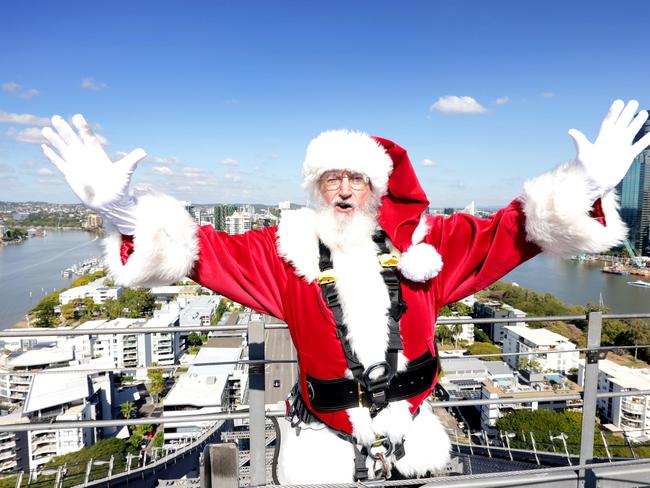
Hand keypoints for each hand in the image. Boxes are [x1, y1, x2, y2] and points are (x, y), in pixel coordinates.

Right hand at [41, 114, 145, 233]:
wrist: (111, 203)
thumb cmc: (120, 189)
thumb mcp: (125, 173)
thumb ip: (132, 161)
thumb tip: (143, 152)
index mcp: (98, 156)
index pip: (89, 138)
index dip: (83, 128)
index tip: (77, 116)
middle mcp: (87, 158)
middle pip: (73, 141)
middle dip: (64, 130)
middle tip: (55, 117)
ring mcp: (78, 166)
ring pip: (64, 150)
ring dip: (55, 140)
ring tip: (45, 129)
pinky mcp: (71, 175)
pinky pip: (60, 163)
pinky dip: (52, 156)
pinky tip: (45, 147)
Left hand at [569, 99, 649, 197]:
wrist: (594, 183)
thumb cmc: (586, 169)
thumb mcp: (583, 153)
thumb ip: (580, 141)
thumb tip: (570, 131)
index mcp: (602, 138)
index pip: (609, 121)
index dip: (614, 112)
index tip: (619, 102)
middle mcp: (612, 140)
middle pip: (621, 123)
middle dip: (627, 113)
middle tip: (634, 102)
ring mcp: (620, 148)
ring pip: (631, 132)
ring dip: (637, 123)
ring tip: (644, 113)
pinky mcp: (627, 156)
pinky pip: (638, 146)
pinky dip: (645, 140)